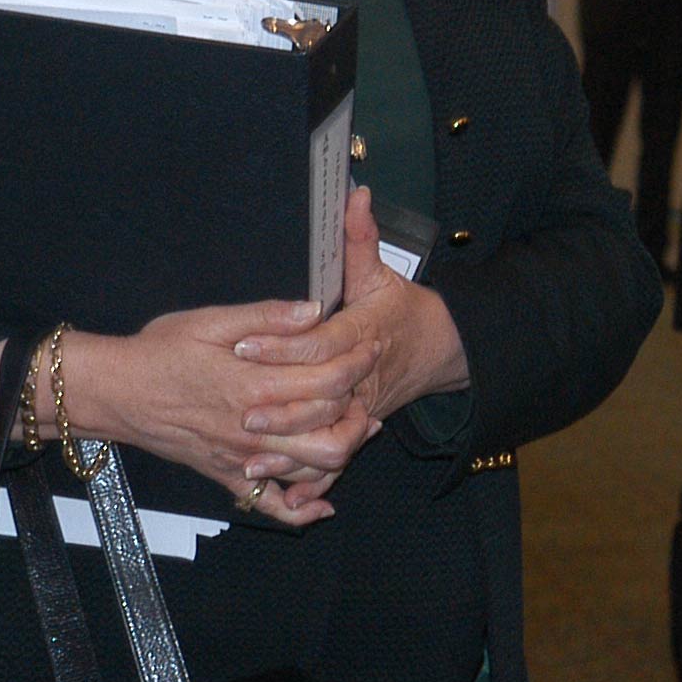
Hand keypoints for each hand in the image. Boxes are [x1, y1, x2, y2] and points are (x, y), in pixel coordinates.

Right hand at [56, 301, 382, 527]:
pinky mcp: (229, 477)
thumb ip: (267, 317)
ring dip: (343, 452)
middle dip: (361, 411)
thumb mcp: (211, 321)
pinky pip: (273, 507)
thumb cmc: (159, 351)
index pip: (329, 381)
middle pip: (334, 434)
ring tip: (357, 426)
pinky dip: (302, 508)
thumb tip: (314, 310)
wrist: (115, 393)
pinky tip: (321, 501)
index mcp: (255, 385)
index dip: (358, 362)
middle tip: (369, 386)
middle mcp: (255, 429)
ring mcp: (243, 459)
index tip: (371, 345)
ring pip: (313, 471)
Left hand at [231, 187, 470, 488]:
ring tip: (248, 453)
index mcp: (363, 334)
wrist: (442, 350)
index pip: (320, 342)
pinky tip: (278, 488)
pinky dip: (309, 480)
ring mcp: (362, 408)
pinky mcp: (357, 430)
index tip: (244, 344)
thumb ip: (361, 237)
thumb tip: (355, 194)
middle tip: (239, 407)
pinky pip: (335, 462)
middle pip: (321, 397)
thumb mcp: (382, 271)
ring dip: (290, 450)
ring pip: (329, 438)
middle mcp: (362, 377)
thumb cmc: (404, 309)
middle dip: (280, 404)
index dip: (282, 345)